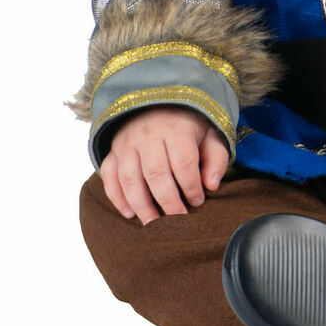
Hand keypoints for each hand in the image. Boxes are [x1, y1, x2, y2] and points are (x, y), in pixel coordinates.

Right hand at [100, 105, 229, 224]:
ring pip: (129, 178)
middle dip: (168, 202)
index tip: (198, 201)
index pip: (184, 163)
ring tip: (154, 224)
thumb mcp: (210, 134)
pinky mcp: (112, 151)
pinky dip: (117, 197)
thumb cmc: (188, 125)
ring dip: (141, 205)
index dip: (191, 187)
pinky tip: (129, 213)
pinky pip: (109, 176)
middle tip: (178, 222)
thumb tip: (211, 186)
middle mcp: (148, 134)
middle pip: (156, 173)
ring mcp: (126, 142)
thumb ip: (216, 159)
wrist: (158, 102)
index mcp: (176, 128)